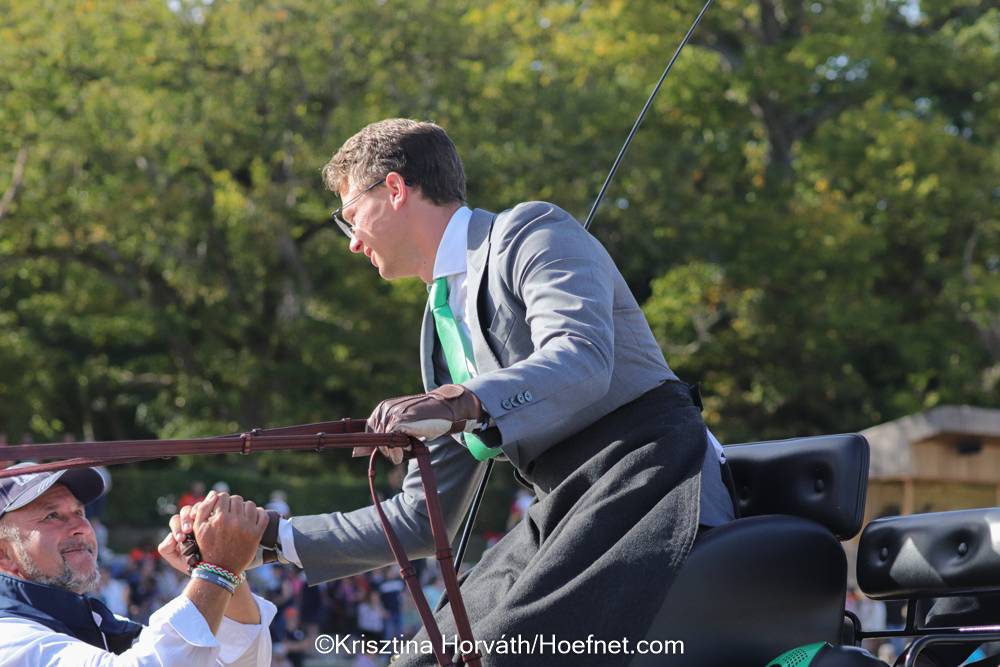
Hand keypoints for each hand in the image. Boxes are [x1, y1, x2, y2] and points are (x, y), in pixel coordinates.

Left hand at [159, 501, 208, 573]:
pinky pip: (214, 507)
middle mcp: (192, 519)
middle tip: (188, 531)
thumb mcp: (177, 560)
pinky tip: (214, 519)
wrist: (214, 567)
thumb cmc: (195, 564)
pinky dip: (212, 510)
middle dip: (186, 520)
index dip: (177, 528)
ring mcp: (206, 515)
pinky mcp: (217, 515)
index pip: (176, 520)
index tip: (181, 538)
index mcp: (181, 527)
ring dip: (198, 513)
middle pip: (186, 510)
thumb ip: (167, 550)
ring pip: (199, 507)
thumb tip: (170, 538)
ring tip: (200, 524)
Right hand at [189, 491, 267, 573]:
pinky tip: (253, 516)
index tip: (221, 506)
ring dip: (245, 508)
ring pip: (250, 505)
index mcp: (219, 518)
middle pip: (237, 499)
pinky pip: (263, 515)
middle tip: (230, 512)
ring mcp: (247, 527)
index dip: (221, 500)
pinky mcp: (257, 534)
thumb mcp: (198, 529)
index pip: (223, 496)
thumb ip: (203, 509)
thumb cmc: (207, 548)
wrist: (220, 569)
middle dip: (232, 504)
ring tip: (240, 515)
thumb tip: (214, 493)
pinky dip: (259, 513)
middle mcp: (234, 521)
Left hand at [357, 384, 482, 463]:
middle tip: (403, 450)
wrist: (446, 408)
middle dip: (387, 450)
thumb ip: (384, 435)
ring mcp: (391, 415)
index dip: (376, 444)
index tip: (387, 451)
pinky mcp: (400, 421)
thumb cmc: (426, 418)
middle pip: (374, 440)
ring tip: (409, 445)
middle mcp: (384, 409)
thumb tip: (356, 452)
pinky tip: (408, 447)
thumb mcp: (403, 424)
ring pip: (383, 443)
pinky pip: (392, 442)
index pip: (368, 432)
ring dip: (394, 451)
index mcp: (382, 408)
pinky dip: (399, 449)